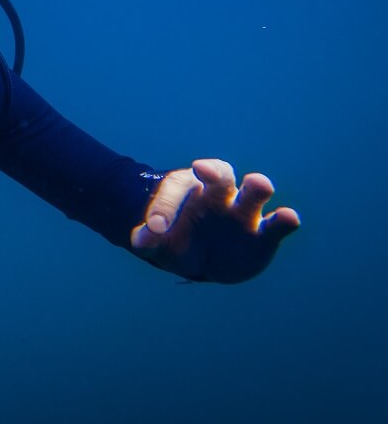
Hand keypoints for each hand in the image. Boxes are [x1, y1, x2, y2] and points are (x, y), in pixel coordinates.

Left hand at [131, 158, 299, 282]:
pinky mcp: (264, 235)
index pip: (176, 187)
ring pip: (255, 191)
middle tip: (203, 169)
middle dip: (214, 171)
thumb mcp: (157, 243)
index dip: (164, 206)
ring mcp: (244, 212)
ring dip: (257, 185)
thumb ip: (148, 240)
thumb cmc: (176, 241)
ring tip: (258, 183)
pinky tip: (288, 217)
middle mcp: (218, 194)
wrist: (202, 260)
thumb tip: (141, 239)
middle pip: (220, 173)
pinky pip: (278, 223)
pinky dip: (285, 219)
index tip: (154, 228)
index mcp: (189, 189)